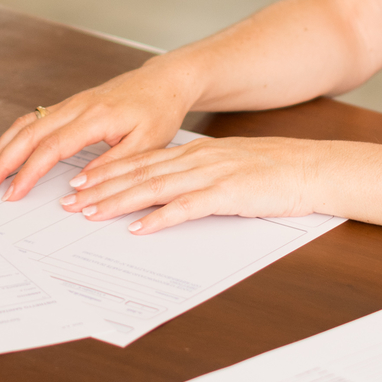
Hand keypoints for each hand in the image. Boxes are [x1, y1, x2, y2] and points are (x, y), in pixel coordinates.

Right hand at [0, 62, 194, 199]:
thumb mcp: (147, 144)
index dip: (28, 172)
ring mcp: (69, 104)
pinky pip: (32, 120)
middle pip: (27, 134)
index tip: (14, 193)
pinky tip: (4, 153)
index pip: (51, 147)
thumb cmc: (158, 110)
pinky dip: (13, 138)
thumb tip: (79, 186)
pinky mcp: (67, 106)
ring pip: (24, 125)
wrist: (162, 82)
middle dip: (1, 162)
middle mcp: (75, 107)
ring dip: (2, 149)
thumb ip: (113, 165)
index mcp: (95, 116)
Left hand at [60, 136, 337, 234]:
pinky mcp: (228, 193)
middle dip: (100, 187)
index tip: (79, 183)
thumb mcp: (227, 167)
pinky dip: (160, 218)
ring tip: (90, 212)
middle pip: (138, 173)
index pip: (140, 162)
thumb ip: (197, 176)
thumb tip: (167, 192)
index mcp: (194, 153)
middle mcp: (196, 160)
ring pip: (153, 188)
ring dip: (118, 201)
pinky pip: (187, 207)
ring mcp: (211, 175)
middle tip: (69, 201)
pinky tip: (139, 228)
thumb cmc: (273, 172)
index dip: (106, 172)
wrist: (312, 168)